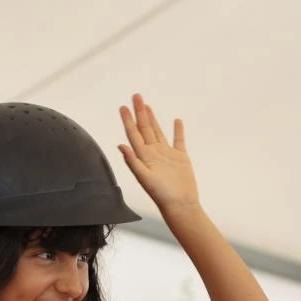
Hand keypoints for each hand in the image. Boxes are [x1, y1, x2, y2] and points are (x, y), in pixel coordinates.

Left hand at [118, 94, 198, 215]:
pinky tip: (176, 121)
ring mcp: (166, 155)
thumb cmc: (161, 194)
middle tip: (135, 96)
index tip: (123, 107)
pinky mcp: (180, 158)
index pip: (133, 134)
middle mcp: (153, 153)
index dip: (128, 120)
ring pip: (157, 132)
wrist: (180, 204)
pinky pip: (178, 140)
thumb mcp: (144, 177)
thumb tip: (120, 145)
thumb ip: (132, 161)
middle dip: (139, 112)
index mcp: (144, 157)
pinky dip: (177, 130)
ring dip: (152, 118)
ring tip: (147, 105)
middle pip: (144, 128)